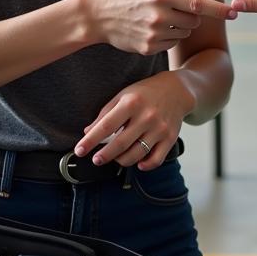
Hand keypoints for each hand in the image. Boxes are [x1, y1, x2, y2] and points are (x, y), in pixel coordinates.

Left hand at [74, 71, 193, 169]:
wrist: (177, 90)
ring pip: (136, 154)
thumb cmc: (145, 92)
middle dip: (104, 155)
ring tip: (115, 158)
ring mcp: (159, 128)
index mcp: (132, 102)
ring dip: (121, 160)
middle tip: (96, 159)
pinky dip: (145, 165)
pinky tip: (138, 163)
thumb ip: (105, 113)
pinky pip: (156, 159)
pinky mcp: (170, 138)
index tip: (80, 150)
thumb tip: (88, 132)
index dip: (91, 140)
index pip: (106, 126)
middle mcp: (147, 116)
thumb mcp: (123, 95)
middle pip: (120, 143)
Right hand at [84, 0, 236, 54]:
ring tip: (160, 16)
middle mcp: (159, 16)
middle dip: (192, 14)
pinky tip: (152, 28)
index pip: (198, 3)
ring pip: (184, 33)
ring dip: (180, 26)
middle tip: (174, 6)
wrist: (96, 16)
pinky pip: (171, 45)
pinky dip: (168, 38)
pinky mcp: (148, 49)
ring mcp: (153, 34)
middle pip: (194, 20)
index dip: (218, 9)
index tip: (234, 12)